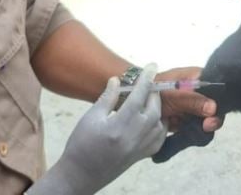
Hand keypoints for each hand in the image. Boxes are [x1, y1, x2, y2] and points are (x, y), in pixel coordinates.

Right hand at [27, 64, 166, 194]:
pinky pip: (159, 140)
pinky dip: (161, 126)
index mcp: (118, 126)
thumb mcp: (90, 118)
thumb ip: (107, 98)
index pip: (138, 97)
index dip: (146, 80)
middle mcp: (133, 138)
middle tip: (148, 82)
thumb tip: (117, 80)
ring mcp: (139, 149)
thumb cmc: (81, 144)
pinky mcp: (140, 156)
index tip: (152, 66)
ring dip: (158, 108)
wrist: (80, 174)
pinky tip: (155, 118)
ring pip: (159, 124)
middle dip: (153, 93)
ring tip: (149, 98)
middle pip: (153, 109)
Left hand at [156, 66, 222, 132]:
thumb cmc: (154, 90)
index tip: (211, 119)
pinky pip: (194, 128)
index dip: (219, 105)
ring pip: (205, 120)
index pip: (218, 91)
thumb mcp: (174, 95)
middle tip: (204, 127)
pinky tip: (179, 130)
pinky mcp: (184, 118)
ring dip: (198, 127)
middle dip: (209, 120)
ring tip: (185, 127)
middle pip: (214, 109)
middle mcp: (198, 92)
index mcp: (199, 79)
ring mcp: (191, 106)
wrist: (132, 97)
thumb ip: (193, 101)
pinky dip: (189, 132)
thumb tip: (214, 108)